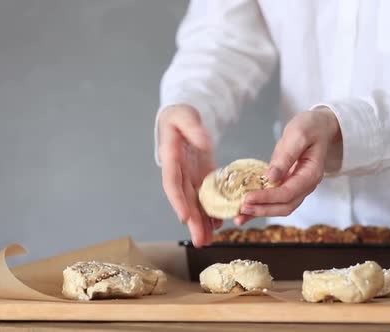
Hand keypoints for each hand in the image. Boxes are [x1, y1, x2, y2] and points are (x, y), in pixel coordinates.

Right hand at [158, 104, 221, 246]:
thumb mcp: (184, 115)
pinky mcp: (200, 175)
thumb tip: (203, 142)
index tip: (185, 218)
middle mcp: (178, 172)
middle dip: (192, 222)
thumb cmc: (180, 114)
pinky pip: (205, 196)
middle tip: (201, 242)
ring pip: (194, 203)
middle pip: (184, 200)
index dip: (178, 201)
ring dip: (201, 222)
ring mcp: (189, 176)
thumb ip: (193, 128)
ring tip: (209, 241)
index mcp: (171, 158)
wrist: (181, 117)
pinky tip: (218, 224)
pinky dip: (211, 209)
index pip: (172, 183)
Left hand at [235, 108, 341, 223]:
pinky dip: (261, 206)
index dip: (267, 198)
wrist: (320, 127)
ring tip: (239, 216)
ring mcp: (298, 187)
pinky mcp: (288, 185)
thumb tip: (271, 177)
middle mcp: (306, 185)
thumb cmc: (310, 127)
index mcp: (311, 174)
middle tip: (241, 208)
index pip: (288, 193)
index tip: (248, 198)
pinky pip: (275, 200)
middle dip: (262, 209)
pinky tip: (246, 211)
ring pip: (280, 207)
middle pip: (285, 206)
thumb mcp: (298, 135)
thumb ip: (286, 156)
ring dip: (260, 212)